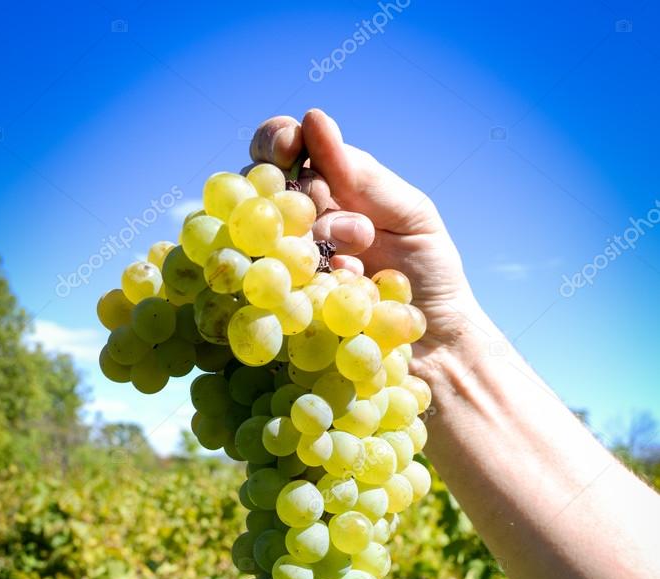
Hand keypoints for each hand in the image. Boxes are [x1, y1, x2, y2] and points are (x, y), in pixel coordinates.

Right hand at [249, 109, 483, 365]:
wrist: (437, 346)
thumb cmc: (428, 276)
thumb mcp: (410, 215)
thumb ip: (364, 175)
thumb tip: (313, 118)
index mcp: (327, 192)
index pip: (283, 149)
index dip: (276, 140)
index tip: (289, 145)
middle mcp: (295, 226)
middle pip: (256, 188)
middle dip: (292, 191)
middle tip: (321, 204)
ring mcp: (283, 268)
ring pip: (259, 235)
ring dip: (307, 238)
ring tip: (351, 260)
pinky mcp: (282, 311)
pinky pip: (270, 285)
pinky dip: (309, 281)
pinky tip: (342, 287)